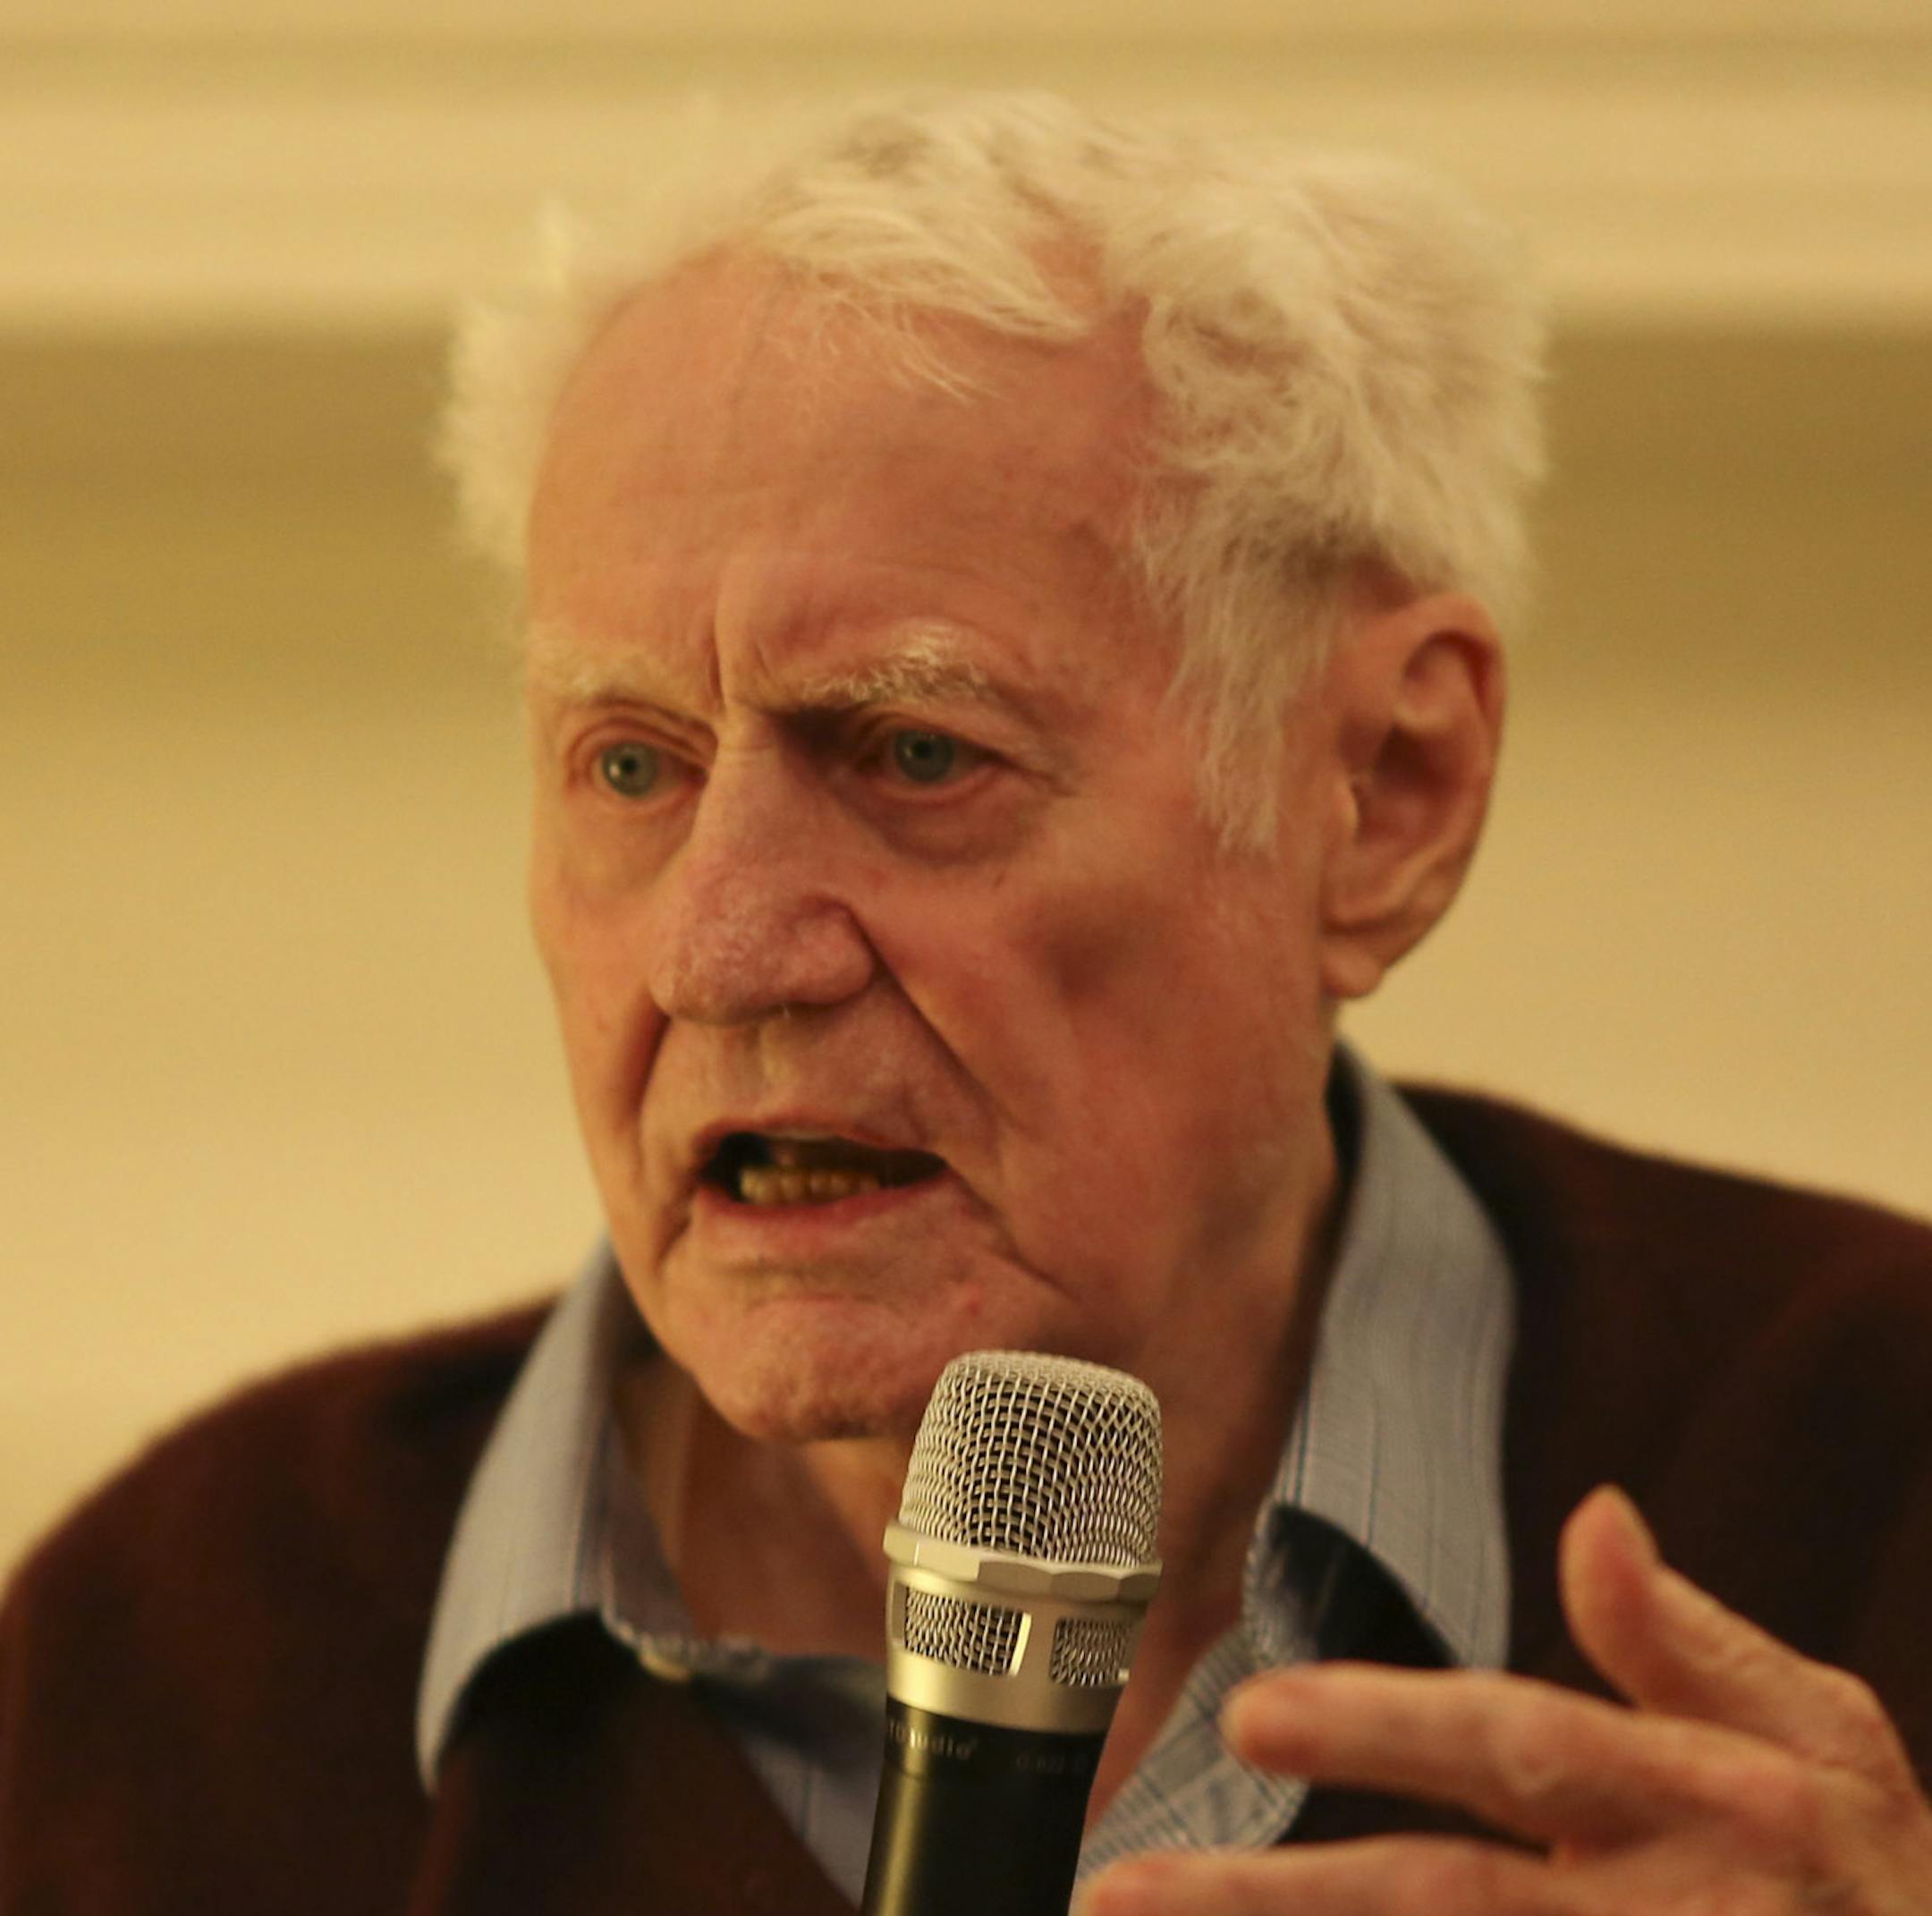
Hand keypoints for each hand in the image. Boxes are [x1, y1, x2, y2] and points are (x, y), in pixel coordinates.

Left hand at [1077, 1486, 1931, 1912]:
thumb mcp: (1819, 1737)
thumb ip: (1686, 1638)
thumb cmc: (1859, 1872)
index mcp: (1693, 1798)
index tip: (1252, 1713)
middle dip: (1281, 1903)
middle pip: (1443, 1908)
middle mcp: (1652, 1912)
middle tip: (1133, 1890)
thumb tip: (1594, 1516)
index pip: (1515, 1748)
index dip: (1383, 1730)